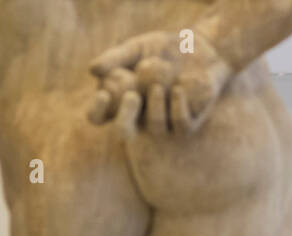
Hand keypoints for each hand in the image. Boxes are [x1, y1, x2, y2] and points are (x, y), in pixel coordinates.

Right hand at [88, 30, 232, 138]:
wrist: (199, 50)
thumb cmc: (161, 50)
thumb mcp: (137, 48)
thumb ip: (116, 57)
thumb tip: (92, 69)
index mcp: (120, 101)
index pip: (98, 116)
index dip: (97, 110)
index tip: (103, 94)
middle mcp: (139, 117)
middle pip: (123, 131)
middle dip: (125, 117)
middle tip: (133, 96)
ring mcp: (164, 124)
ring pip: (155, 126)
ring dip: (155, 105)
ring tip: (159, 86)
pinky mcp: (188, 123)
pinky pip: (180, 124)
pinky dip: (177, 106)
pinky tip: (179, 89)